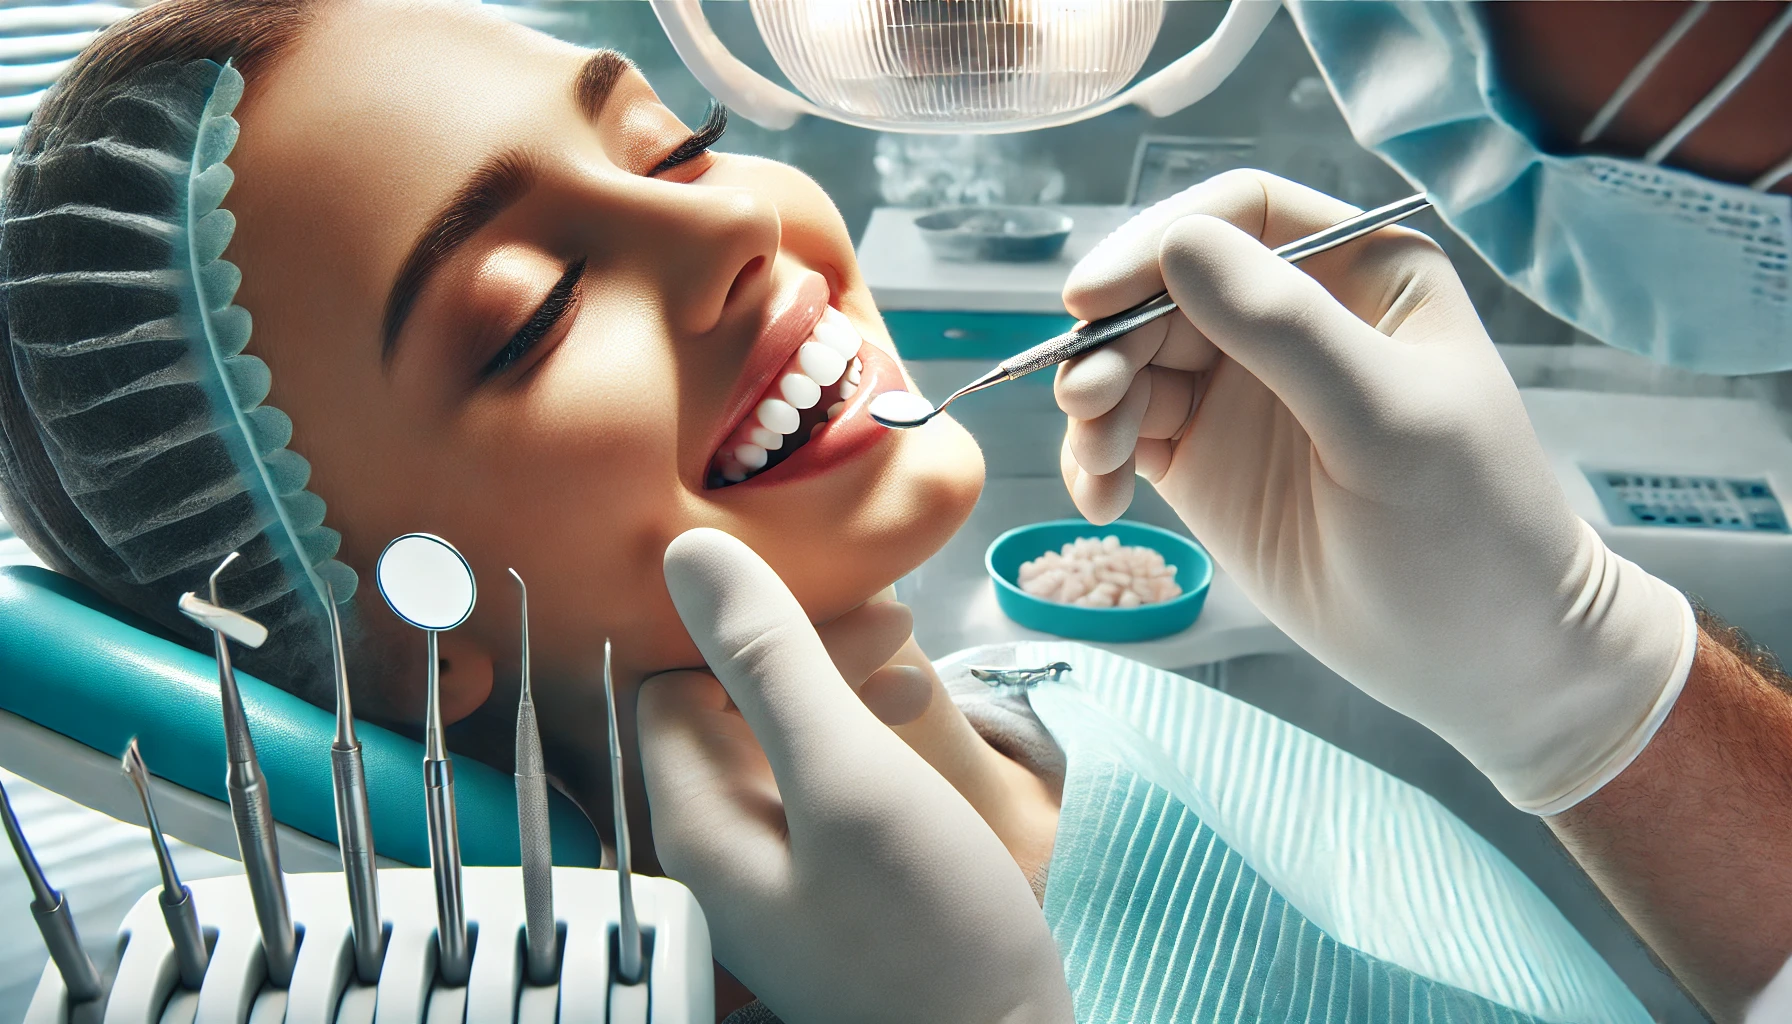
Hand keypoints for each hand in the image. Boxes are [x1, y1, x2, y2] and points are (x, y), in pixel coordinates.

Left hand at [637, 529, 1073, 1023]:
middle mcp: (723, 847)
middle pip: (728, 709)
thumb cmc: (931, 933)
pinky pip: (820, 788)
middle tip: (897, 627)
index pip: (677, 682)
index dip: (751, 630)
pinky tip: (912, 737)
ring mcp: (778, 875)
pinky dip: (859, 744)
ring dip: (839, 690)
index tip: (846, 606)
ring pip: (781, 742)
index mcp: (700, 819)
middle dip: (804, 651)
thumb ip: (770, 664)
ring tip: (915, 676)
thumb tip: (686, 551)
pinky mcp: (831, 891)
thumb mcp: (850, 780)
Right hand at [1055, 169, 1694, 813]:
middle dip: (1112, 339)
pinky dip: (1094, 457)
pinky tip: (1099, 498)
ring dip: (1094, 404)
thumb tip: (1178, 243)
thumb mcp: (1387, 419)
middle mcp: (1293, 316)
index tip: (1093, 299)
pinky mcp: (1206, 461)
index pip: (1239, 214)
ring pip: (1132, 361)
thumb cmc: (1470, 526)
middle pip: (1164, 288)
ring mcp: (1243, 391)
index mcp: (1359, 272)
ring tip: (1100, 465)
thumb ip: (1286, 328)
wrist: (1480, 657)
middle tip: (1089, 403)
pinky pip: (1125, 432)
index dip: (1157, 242)